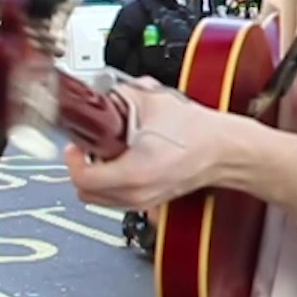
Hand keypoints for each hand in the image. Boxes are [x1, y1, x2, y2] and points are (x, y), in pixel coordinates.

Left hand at [65, 79, 243, 212]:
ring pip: (100, 199)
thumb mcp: (151, 100)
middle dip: (82, 168)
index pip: (82, 179)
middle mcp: (136, 194)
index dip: (73, 159)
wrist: (222, 149)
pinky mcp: (149, 202)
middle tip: (89, 146)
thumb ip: (119, 94)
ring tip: (108, 151)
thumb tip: (100, 93)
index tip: (78, 144)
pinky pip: (116, 199)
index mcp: (134, 172)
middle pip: (86, 193)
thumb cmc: (196, 131)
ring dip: (96, 176)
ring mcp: (143, 202)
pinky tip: (124, 161)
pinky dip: (111, 182)